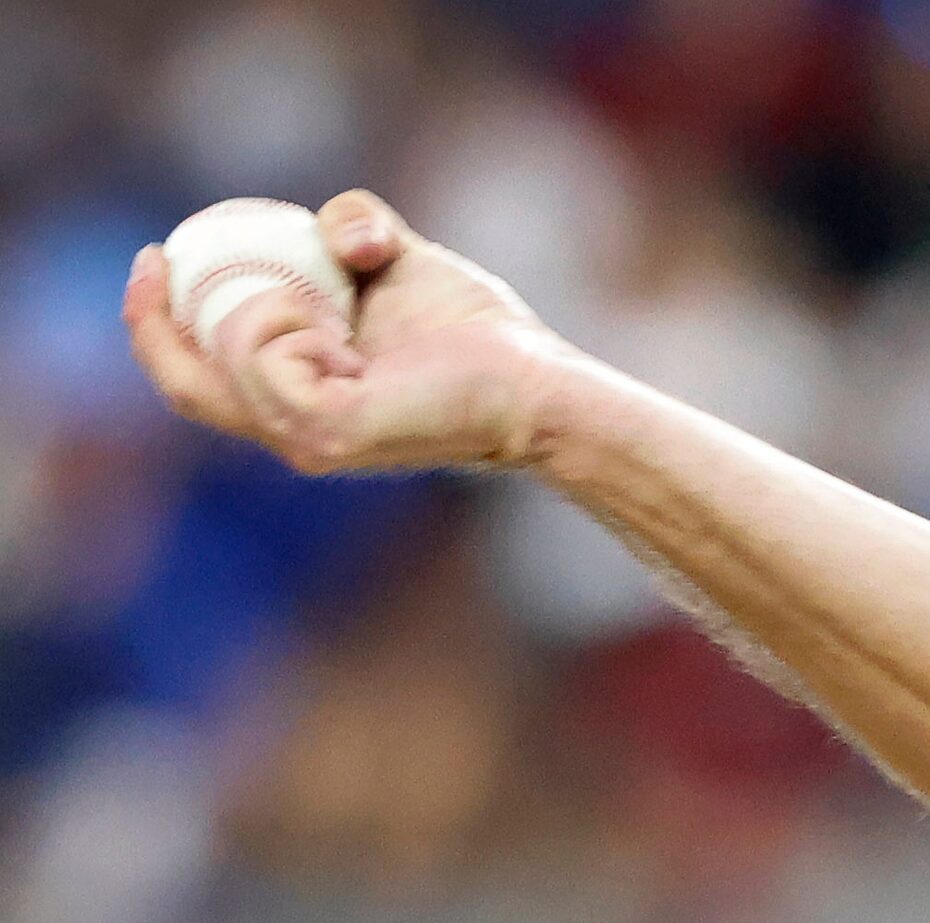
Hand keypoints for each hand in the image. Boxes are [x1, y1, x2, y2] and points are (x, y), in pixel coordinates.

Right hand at [122, 190, 579, 474]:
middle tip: (161, 255)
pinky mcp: (329, 433)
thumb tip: (342, 237)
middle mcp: (295, 434)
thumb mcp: (401, 262)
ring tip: (330, 306)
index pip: (200, 378)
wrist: (534, 377)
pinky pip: (262, 362)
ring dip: (254, 309)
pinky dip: (281, 323)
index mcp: (300, 402)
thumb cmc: (478, 333)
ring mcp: (309, 441)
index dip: (158, 325)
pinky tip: (336, 327)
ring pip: (222, 365)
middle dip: (153, 322)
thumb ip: (357, 232)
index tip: (158, 254)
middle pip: (185, 384)